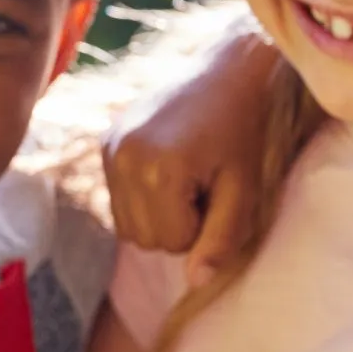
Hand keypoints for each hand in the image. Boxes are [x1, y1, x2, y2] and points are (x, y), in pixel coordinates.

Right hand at [101, 28, 278, 286]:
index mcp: (157, 170)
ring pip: (128, 225)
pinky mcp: (106, 141)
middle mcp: (122, 158)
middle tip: (207, 182)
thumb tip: (195, 282)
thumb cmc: (246, 129)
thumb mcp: (246, 187)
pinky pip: (120, 199)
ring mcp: (109, 148)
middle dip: (180, 224)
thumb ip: (223, 237)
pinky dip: (146, 197)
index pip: (172, 243)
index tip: (220, 189)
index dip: (203, 226)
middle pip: (144, 238)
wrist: (229, 68)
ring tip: (191, 176)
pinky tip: (171, 167)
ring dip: (161, 213)